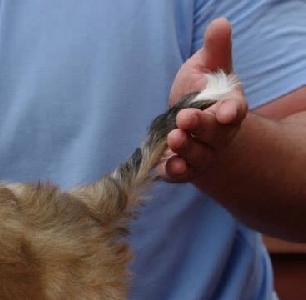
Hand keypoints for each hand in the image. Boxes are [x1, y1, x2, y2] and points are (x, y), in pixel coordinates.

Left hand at [164, 18, 247, 182]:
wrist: (191, 125)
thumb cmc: (201, 92)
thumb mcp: (207, 67)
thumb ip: (215, 50)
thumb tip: (220, 24)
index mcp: (229, 107)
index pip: (235, 110)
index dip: (231, 111)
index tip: (226, 112)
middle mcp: (220, 134)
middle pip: (215, 133)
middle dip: (201, 126)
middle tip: (185, 117)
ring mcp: (203, 153)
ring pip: (199, 154)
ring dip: (186, 147)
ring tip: (174, 137)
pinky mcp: (185, 167)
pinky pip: (182, 172)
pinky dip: (176, 171)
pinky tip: (167, 167)